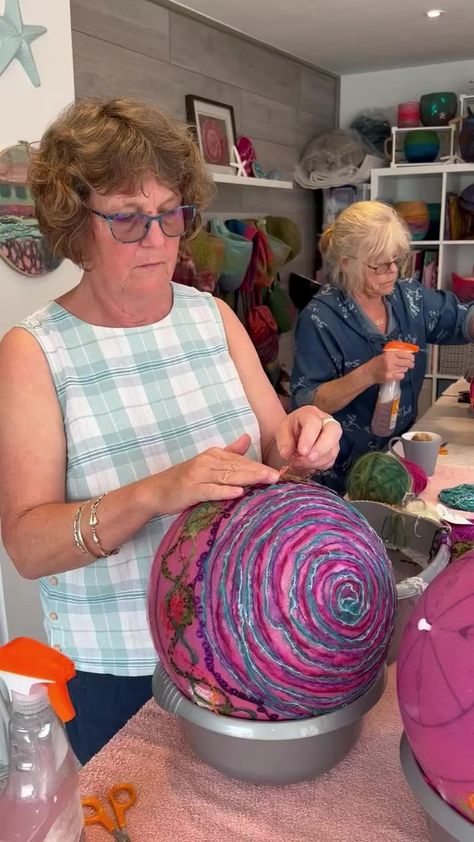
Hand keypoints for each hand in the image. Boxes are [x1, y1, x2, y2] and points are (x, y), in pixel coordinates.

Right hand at [154, 434, 279, 513]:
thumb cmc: (185, 479)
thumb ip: (229, 452)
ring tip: (266, 480)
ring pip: (228, 476)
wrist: (156, 490)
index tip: (278, 473)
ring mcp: (198, 475)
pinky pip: (210, 490)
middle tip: (278, 476)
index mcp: (214, 455)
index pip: (241, 461)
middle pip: (238, 467)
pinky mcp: (191, 490)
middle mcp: (207, 462)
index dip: (259, 466)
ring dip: (248, 478)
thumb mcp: (207, 463)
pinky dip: (224, 491)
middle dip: (259, 471)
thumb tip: (247, 438)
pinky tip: (239, 493)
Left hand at [275, 406, 341, 471]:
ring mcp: (333, 436)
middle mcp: (326, 422)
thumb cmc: (290, 429)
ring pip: (333, 449)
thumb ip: (284, 441)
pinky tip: (307, 465)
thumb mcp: (281, 431)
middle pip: (334, 431)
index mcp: (311, 414)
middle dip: (321, 448)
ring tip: (301, 463)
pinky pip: (331, 460)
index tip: (302, 451)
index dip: (309, 438)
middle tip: (309, 459)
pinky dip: (319, 465)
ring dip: (317, 460)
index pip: (314, 423)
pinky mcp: (333, 449)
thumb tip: (287, 454)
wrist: (294, 435)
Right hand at [367, 351, 414, 383]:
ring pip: (404, 369)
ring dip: (404, 369)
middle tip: (411, 364)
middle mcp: (390, 361)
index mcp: (389, 354)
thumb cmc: (377, 363)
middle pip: (407, 362)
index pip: (405, 354)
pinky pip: (401, 376)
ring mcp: (390, 370)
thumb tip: (408, 353)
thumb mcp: (385, 355)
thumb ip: (395, 354)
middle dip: (411, 364)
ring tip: (398, 369)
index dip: (411, 357)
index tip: (412, 358)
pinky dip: (400, 375)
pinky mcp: (390, 377)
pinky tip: (396, 374)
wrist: (368, 373)